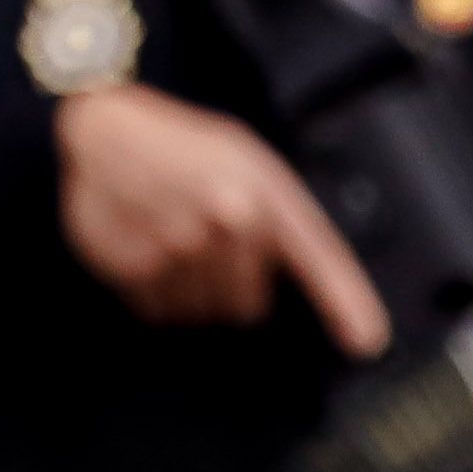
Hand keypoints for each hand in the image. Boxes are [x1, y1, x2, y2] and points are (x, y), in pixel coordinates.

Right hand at [55, 85, 388, 351]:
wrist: (106, 129)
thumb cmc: (182, 147)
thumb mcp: (245, 163)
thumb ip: (275, 218)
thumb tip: (295, 284)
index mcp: (263, 192)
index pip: (317, 258)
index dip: (346, 304)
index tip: (366, 342)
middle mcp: (227, 223)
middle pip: (248, 305)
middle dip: (232, 285)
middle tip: (207, 243)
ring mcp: (179, 248)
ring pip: (202, 313)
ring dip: (191, 290)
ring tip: (174, 238)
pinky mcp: (135, 268)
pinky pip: (159, 310)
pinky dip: (154, 289)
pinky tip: (148, 247)